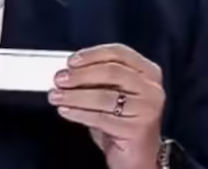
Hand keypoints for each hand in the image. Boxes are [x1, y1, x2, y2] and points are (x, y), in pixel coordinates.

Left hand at [49, 44, 164, 168]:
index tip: (71, 61)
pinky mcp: (137, 130)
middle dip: (80, 75)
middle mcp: (151, 88)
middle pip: (111, 72)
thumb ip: (97, 78)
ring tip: (56, 96)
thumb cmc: (122, 120)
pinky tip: (66, 110)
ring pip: (103, 96)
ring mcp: (147, 109)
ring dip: (74, 95)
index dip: (92, 55)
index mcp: (148, 72)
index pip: (119, 53)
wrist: (138, 155)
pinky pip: (100, 117)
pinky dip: (78, 112)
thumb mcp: (113, 92)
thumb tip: (67, 71)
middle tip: (59, 79)